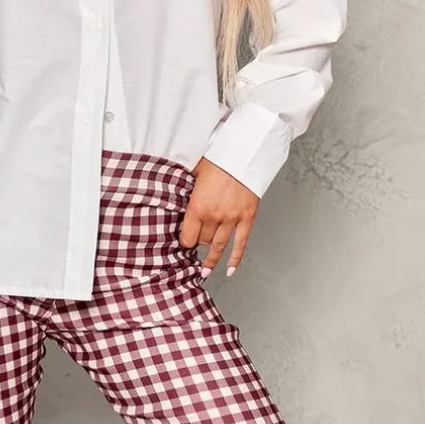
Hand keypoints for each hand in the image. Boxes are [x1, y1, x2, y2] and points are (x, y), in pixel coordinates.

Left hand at [179, 156, 259, 278]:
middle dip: (198, 243)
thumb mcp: (194, 171)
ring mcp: (232, 219)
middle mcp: (214, 216)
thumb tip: (176, 192)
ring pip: (219, 246)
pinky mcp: (247, 217)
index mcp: (197, 206)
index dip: (184, 241)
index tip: (183, 242)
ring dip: (211, 260)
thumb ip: (186, 186)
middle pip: (203, 240)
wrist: (246, 152)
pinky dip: (235, 259)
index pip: (187, 236)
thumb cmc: (220, 158)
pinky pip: (241, 244)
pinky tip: (229, 270)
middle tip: (195, 246)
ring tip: (205, 271)